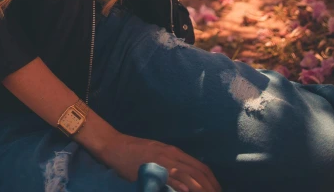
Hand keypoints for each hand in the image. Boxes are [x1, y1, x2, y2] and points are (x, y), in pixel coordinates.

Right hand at [101, 132, 221, 191]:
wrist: (116, 146)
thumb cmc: (135, 152)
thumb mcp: (157, 155)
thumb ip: (171, 164)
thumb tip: (185, 179)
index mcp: (174, 152)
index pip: (200, 166)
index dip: (211, 180)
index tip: (217, 190)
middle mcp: (172, 155)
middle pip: (198, 171)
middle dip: (211, 186)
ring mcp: (163, 161)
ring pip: (188, 175)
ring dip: (201, 188)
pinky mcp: (152, 168)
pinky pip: (170, 177)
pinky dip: (181, 184)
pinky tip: (187, 191)